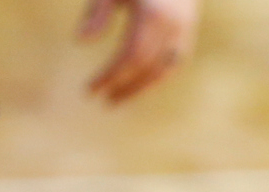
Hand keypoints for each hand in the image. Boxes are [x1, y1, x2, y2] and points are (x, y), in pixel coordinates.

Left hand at [79, 0, 199, 102]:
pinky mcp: (188, 34)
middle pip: (146, 68)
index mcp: (150, 15)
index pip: (129, 57)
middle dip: (124, 87)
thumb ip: (98, 13)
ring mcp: (183, 32)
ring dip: (141, 88)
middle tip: (105, 101)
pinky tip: (139, 83)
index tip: (91, 89)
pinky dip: (156, 77)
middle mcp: (171, 27)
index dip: (110, 76)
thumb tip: (80, 42)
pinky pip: (173, 64)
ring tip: (120, 98)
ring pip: (163, 71)